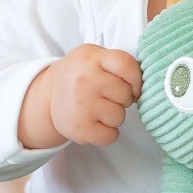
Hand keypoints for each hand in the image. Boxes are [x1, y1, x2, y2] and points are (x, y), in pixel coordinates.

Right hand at [18, 45, 141, 148]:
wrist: (47, 96)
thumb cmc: (80, 74)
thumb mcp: (94, 57)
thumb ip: (118, 63)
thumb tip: (145, 85)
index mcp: (91, 58)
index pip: (126, 65)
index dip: (136, 79)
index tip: (134, 87)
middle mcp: (84, 80)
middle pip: (126, 95)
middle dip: (122, 98)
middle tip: (106, 96)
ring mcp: (81, 106)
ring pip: (119, 117)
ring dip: (113, 116)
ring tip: (97, 108)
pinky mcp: (80, 129)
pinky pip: (111, 136)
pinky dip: (107, 133)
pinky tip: (94, 122)